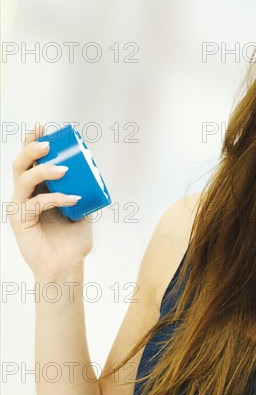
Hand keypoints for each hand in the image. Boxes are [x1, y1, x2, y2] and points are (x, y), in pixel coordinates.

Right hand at [6, 124, 92, 280]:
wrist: (66, 266)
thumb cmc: (73, 240)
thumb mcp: (83, 210)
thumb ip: (84, 193)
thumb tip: (96, 176)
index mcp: (37, 189)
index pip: (31, 161)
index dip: (33, 142)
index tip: (44, 128)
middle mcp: (24, 195)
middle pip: (20, 164)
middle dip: (31, 149)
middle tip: (46, 143)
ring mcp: (20, 207)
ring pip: (23, 179)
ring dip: (43, 170)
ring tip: (63, 169)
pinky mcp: (20, 221)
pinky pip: (36, 203)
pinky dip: (57, 199)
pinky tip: (74, 199)